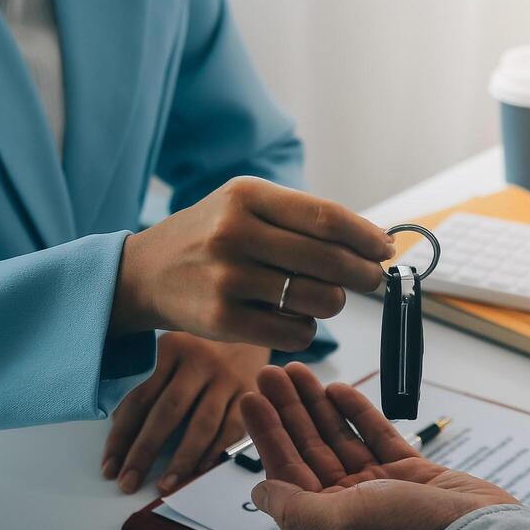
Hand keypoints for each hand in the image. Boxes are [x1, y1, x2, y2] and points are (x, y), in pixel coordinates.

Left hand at [102, 334, 269, 494]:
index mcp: (170, 348)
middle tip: (127, 483)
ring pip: (201, 426)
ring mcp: (228, 377)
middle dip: (144, 453)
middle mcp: (199, 360)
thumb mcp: (169, 350)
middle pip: (167, 414)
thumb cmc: (198, 346)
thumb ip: (144, 380)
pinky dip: (214, 452)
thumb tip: (118, 426)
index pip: (139, 398)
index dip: (121, 436)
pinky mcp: (250, 392)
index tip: (109, 466)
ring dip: (180, 461)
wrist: (250, 322)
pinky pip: (231, 429)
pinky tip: (197, 471)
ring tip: (163, 486)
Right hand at [110, 177, 394, 350]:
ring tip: (323, 298)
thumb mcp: (246, 207)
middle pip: (330, 261)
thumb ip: (302, 219)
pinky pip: (295, 332)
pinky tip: (292, 318)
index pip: (327, 218)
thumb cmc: (212, 238)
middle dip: (363, 274)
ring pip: (319, 300)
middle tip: (371, 280)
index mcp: (248, 196)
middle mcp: (236, 233)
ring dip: (333, 303)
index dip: (365, 237)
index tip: (384, 249)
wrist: (145, 273)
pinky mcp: (223, 320)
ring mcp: (228, 278)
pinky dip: (305, 329)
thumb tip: (373, 243)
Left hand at [240, 363, 517, 529]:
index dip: (268, 435)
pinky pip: (376, 436)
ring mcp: (381, 489)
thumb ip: (295, 507)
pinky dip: (356, 413)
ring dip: (316, 405)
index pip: (287, 474)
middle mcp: (350, 508)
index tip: (251, 399)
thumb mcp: (340, 523)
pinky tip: (337, 390)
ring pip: (339, 439)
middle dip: (288, 411)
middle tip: (271, 372)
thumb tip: (259, 493)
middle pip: (309, 451)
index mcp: (328, 526)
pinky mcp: (410, 473)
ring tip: (298, 371)